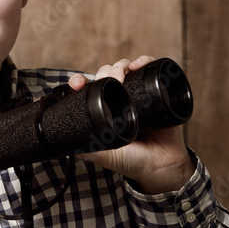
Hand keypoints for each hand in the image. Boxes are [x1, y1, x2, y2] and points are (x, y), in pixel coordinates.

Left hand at [69, 56, 195, 193]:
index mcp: (105, 110)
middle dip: (104, 72)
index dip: (81, 82)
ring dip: (120, 66)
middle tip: (105, 81)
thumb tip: (66, 145)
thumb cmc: (133, 162)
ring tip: (121, 75)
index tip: (77, 83)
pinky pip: (151, 69)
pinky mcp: (158, 92)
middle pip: (107, 74)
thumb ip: (88, 149)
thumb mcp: (106, 155)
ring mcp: (138, 94)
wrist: (162, 167)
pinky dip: (145, 60)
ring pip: (126, 68)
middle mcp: (120, 100)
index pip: (89, 89)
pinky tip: (139, 65)